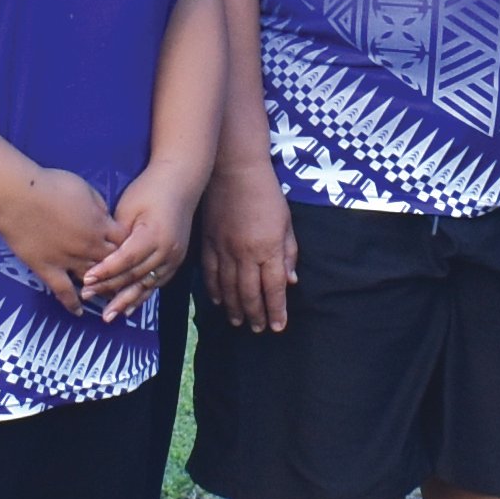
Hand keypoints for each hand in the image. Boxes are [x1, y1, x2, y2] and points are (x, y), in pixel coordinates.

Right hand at [0, 166, 123, 307]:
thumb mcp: (84, 188)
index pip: (124, 241)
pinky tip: (78, 312)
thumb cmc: (50, 186)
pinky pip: (63, 291)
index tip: (130, 248)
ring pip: (92, 279)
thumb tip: (105, 217)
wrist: (18, 197)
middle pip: (112, 264)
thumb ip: (99, 206)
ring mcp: (68, 261)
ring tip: (109, 296)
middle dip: (121, 270)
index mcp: (100, 225)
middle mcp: (89, 247)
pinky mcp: (48, 269)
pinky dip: (72, 303)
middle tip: (126, 278)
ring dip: (102, 288)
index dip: (129, 244)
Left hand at [87, 169, 200, 316]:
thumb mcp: (129, 207)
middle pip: (134, 276)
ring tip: (108, 315)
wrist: (181, 182)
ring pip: (146, 284)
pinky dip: (142, 295)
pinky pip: (157, 283)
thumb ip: (117, 235)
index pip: (125, 260)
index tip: (85, 279)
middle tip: (87, 297)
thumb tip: (102, 257)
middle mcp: (167, 251)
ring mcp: (174, 257)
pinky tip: (130, 308)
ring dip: (126, 300)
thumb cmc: (150, 190)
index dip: (105, 271)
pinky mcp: (176, 259)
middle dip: (109, 289)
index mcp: (153, 235)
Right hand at [200, 172, 300, 331]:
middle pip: (250, 293)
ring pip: (228, 288)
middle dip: (256, 315)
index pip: (273, 288)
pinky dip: (213, 290)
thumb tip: (290, 281)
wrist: (233, 169)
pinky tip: (217, 301)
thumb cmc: (265, 193)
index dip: (276, 311)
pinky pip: (210, 273)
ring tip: (238, 322)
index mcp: (269, 248)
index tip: (278, 326)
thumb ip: (289, 252)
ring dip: (234, 308)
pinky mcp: (208, 243)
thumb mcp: (286, 222)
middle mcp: (246, 253)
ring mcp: (224, 249)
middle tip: (258, 329)